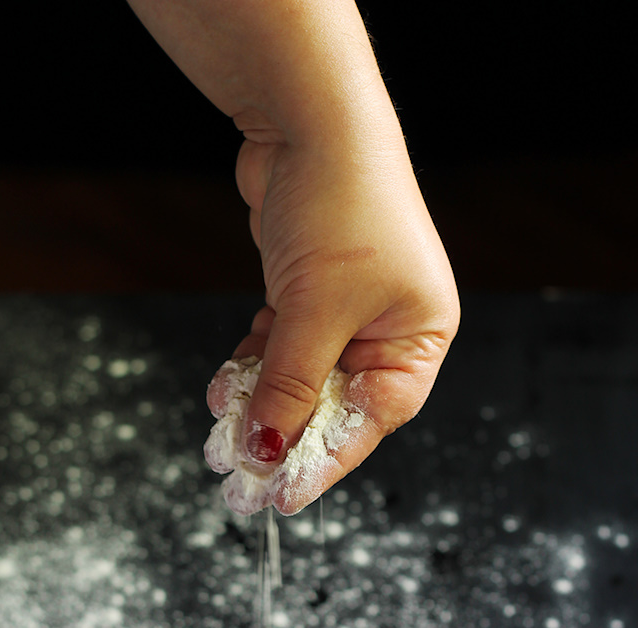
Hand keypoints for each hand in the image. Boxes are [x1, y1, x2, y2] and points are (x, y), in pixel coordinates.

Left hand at [207, 127, 459, 513]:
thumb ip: (290, 386)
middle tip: (237, 474)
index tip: (283, 496)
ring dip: (258, 403)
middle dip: (282, 435)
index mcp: (418, 339)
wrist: (307, 121)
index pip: (370, 421)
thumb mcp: (314, 311)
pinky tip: (223, 386)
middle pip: (332, 405)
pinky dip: (251, 368)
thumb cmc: (342, 205)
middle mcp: (387, 332)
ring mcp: (347, 314)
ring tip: (219, 430)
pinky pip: (279, 351)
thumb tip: (266, 449)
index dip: (324, 461)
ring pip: (299, 380)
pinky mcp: (309, 298)